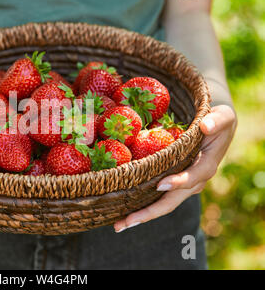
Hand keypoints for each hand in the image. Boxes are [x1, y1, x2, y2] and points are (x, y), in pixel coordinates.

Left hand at [114, 105, 236, 232]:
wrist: (213, 129)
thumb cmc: (217, 121)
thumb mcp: (223, 116)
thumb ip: (216, 120)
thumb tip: (206, 126)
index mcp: (206, 166)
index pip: (193, 177)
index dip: (179, 182)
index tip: (161, 184)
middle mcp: (193, 182)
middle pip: (170, 202)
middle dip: (148, 213)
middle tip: (125, 223)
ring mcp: (181, 186)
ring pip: (161, 204)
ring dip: (140, 215)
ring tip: (118, 225)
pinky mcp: (170, 183)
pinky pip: (155, 197)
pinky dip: (139, 205)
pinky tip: (122, 211)